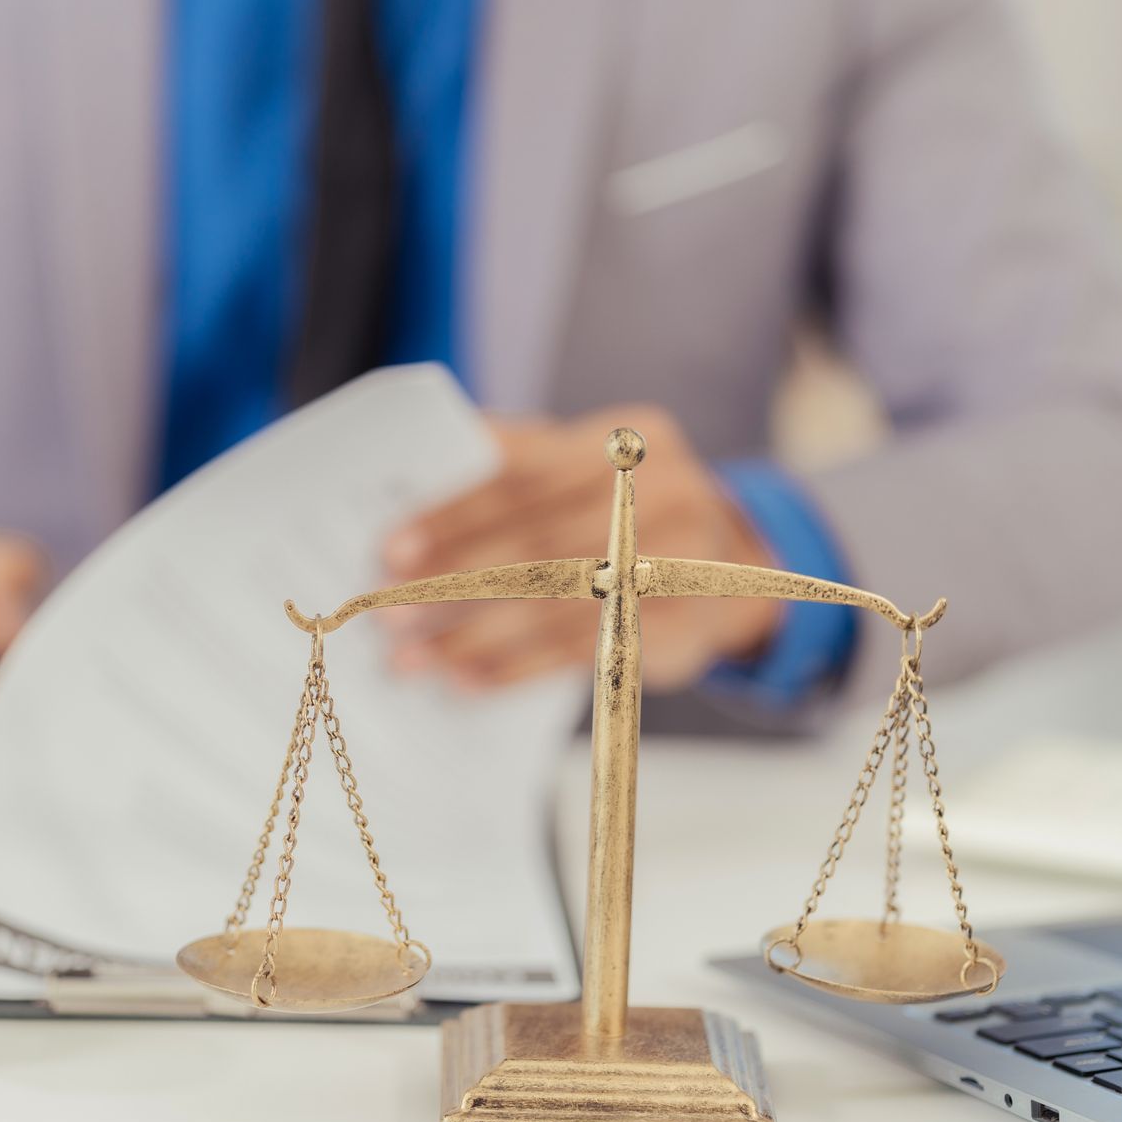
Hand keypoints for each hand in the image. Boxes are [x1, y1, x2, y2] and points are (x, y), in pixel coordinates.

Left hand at [379, 405, 779, 692]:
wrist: (729, 573)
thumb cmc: (620, 517)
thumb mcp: (576, 477)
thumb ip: (508, 469)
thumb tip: (409, 484)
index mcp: (625, 440)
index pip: (524, 471)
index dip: (454, 510)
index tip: (392, 546)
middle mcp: (662, 492)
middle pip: (539, 539)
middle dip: (455, 578)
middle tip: (392, 610)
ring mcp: (681, 560)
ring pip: (557, 600)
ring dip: (474, 634)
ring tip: (415, 659)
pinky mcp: (682, 625)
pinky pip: (585, 650)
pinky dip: (516, 669)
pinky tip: (467, 681)